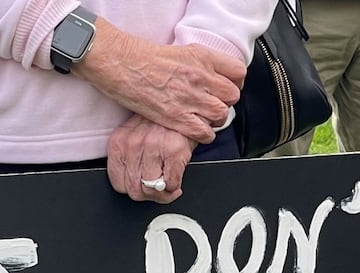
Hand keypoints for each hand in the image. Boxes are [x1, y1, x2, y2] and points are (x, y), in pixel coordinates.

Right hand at [76, 22, 244, 143]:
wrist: (122, 65)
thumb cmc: (144, 58)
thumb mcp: (181, 52)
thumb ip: (201, 64)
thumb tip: (213, 77)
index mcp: (202, 57)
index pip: (237, 72)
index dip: (235, 83)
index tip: (227, 88)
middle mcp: (200, 77)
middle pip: (232, 96)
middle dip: (226, 102)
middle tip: (214, 104)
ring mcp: (189, 98)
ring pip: (221, 114)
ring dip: (215, 119)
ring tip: (204, 118)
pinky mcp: (177, 117)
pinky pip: (204, 132)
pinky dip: (204, 134)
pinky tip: (196, 130)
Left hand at [106, 115, 195, 203]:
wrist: (185, 105)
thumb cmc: (160, 121)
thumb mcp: (134, 135)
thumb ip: (128, 159)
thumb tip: (130, 184)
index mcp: (119, 142)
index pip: (117, 183)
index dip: (131, 189)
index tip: (141, 187)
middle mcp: (133, 144)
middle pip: (134, 190)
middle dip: (148, 195)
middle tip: (156, 189)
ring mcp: (153, 147)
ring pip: (152, 190)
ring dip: (162, 193)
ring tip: (167, 185)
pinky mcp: (174, 151)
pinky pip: (170, 184)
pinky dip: (174, 187)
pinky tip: (176, 178)